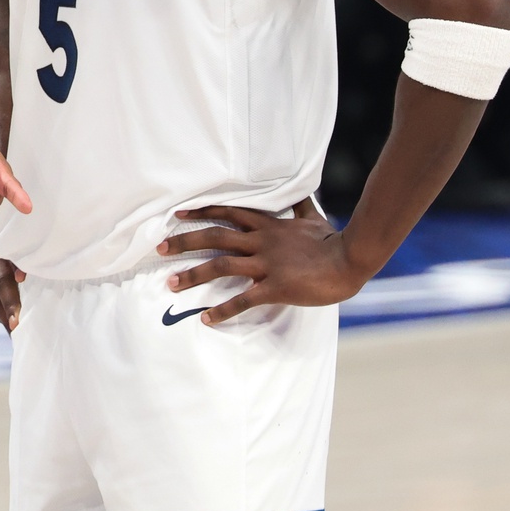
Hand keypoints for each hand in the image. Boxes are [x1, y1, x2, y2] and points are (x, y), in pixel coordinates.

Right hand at [0, 229, 25, 329]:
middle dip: (7, 317)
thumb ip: (20, 253)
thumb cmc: (12, 221)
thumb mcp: (19, 230)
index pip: (2, 283)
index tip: (16, 322)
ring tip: (16, 336)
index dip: (9, 302)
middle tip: (18, 335)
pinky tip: (10, 323)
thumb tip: (23, 277)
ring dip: (3, 319)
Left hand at [158, 200, 365, 324]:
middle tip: (159, 247)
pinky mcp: (275, 287)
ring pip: (221, 266)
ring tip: (171, 283)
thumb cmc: (332, 241)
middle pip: (215, 237)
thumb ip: (300, 206)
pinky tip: (206, 319)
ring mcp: (267, 264)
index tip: (177, 214)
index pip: (228, 213)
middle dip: (184, 241)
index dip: (202, 212)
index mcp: (268, 226)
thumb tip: (299, 191)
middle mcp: (261, 241)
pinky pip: (243, 299)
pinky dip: (222, 310)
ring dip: (193, 275)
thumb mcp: (312, 218)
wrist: (350, 260)